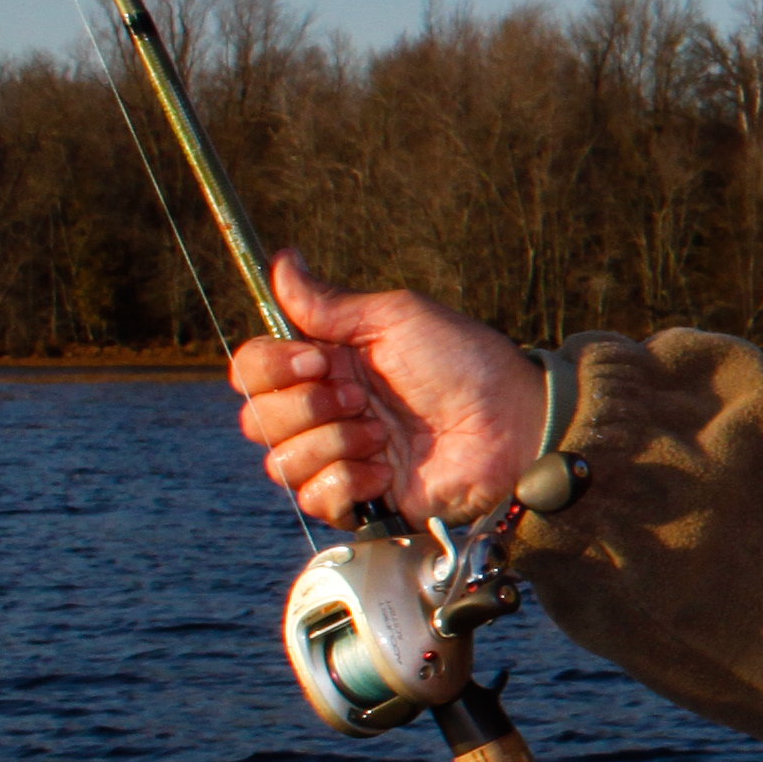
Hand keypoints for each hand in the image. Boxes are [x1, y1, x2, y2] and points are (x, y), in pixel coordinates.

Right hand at [228, 252, 543, 525]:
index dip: (272, 367)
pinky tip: (389, 471)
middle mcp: (325, 411)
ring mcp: (340, 457)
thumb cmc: (466, 365)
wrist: (511, 426)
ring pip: (281, 462)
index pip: (251, 369)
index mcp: (328, 364)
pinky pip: (314, 499)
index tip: (321, 360)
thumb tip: (281, 260)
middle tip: (363, 399)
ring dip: (335, 444)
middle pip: (255, 418)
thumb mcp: (397, 318)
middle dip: (308, 406)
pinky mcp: (359, 501)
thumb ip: (329, 302)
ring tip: (384, 436)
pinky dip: (350, 482)